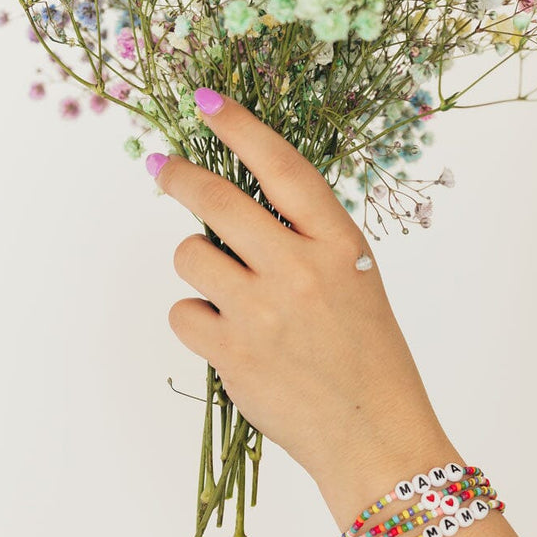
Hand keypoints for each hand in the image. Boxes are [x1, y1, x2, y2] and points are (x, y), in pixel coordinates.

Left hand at [148, 89, 444, 487]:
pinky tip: (230, 339)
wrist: (374, 434)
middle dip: (178, 177)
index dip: (239, 126)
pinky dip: (197, 320)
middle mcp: (300, 268)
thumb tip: (235, 207)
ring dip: (198, 267)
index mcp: (338, 242)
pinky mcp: (232, 353)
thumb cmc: (367, 354)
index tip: (205, 102)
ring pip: (189, 255)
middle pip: (216, 200)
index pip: (282, 166)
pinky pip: (182, 312)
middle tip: (162, 169)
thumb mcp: (353, 278)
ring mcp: (262, 311)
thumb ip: (304, 239)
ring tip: (231, 296)